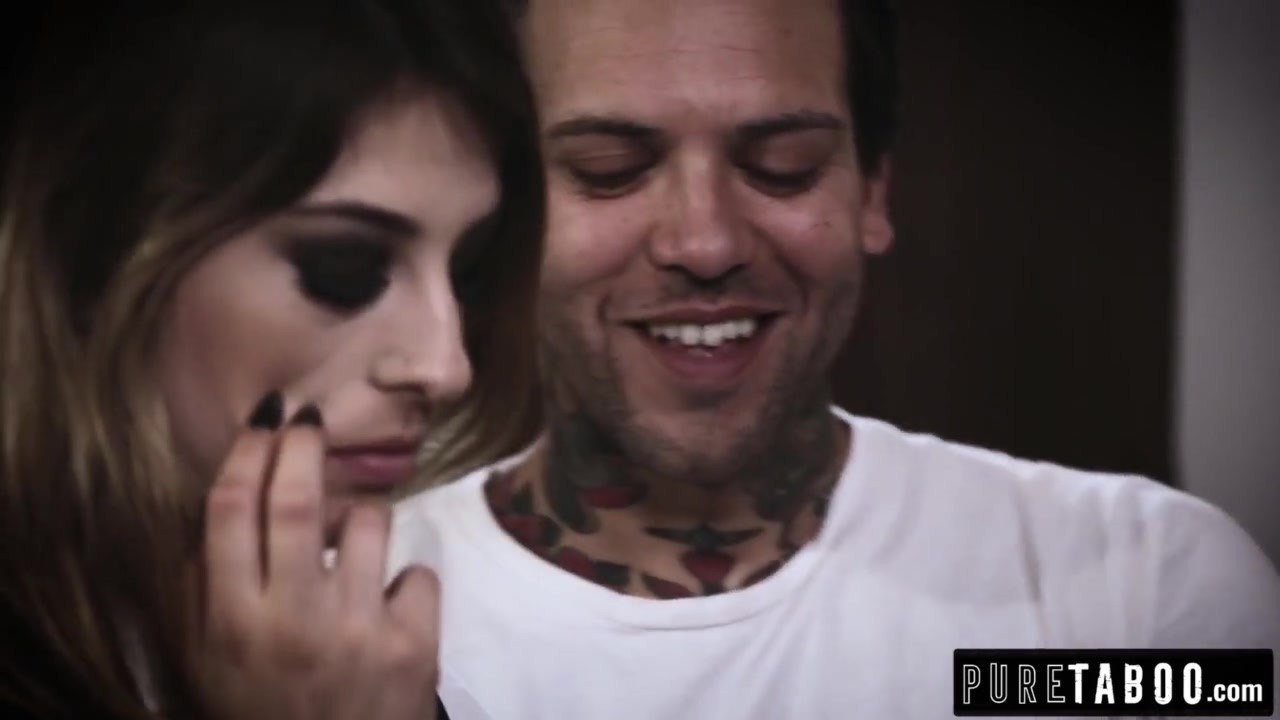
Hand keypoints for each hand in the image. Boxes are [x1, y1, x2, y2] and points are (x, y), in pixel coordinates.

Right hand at [194, 392, 439, 719]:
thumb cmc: (263, 713)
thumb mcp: (207, 665)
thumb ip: (201, 592)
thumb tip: (219, 510)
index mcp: (233, 621)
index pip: (230, 512)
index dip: (247, 453)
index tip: (264, 419)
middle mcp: (293, 619)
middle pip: (296, 502)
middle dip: (304, 446)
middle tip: (311, 417)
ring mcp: (358, 629)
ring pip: (369, 523)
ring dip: (362, 518)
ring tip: (353, 544)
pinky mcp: (413, 644)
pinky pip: (418, 574)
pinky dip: (407, 582)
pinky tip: (390, 609)